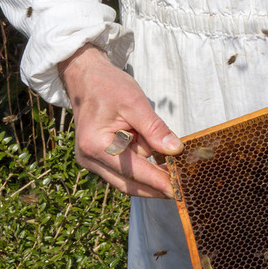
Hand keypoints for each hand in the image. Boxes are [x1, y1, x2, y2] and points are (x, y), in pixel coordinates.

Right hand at [58, 44, 182, 196]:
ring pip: (126, 178)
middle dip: (154, 185)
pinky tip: (153, 153)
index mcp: (96, 145)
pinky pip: (122, 168)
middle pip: (128, 183)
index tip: (178, 191)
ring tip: (169, 164)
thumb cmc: (107, 86)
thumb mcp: (134, 102)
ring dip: (147, 171)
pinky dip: (139, 163)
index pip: (132, 171)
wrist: (85, 77)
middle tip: (181, 189)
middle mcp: (89, 159)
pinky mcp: (97, 158)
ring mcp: (91, 160)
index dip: (157, 181)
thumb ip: (154, 128)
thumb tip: (175, 150)